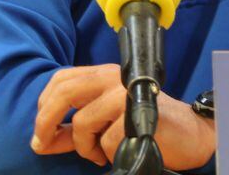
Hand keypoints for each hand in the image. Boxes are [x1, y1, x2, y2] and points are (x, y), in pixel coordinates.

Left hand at [31, 64, 215, 169]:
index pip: (62, 78)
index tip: (40, 131)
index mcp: (104, 74)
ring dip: (84, 147)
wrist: (188, 135)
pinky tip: (119, 152)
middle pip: (65, 92)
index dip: (44, 104)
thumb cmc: (144, 126)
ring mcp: (126, 94)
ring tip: (98, 153)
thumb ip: (74, 129)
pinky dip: (106, 154)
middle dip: (46, 121)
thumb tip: (40, 141)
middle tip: (41, 144)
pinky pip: (105, 141)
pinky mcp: (138, 115)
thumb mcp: (104, 122)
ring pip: (83, 122)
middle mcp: (114, 77)